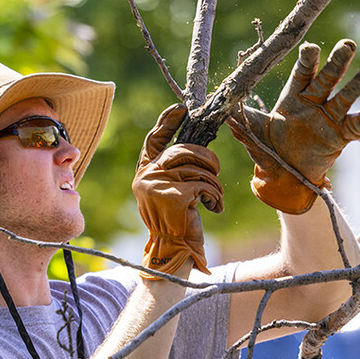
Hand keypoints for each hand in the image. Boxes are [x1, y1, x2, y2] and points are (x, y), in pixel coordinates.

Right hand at [134, 104, 223, 278]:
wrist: (172, 250)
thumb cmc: (175, 220)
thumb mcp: (169, 191)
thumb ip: (173, 170)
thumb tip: (194, 146)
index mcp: (144, 172)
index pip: (153, 139)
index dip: (167, 121)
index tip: (182, 108)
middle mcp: (146, 176)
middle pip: (182, 150)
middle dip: (206, 157)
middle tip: (216, 169)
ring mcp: (158, 186)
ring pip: (197, 168)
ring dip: (213, 183)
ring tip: (215, 196)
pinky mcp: (174, 196)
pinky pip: (204, 185)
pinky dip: (215, 196)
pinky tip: (215, 208)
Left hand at [229, 39, 359, 213]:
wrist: (284, 175)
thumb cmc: (268, 148)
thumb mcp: (253, 131)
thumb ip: (241, 118)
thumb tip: (221, 108)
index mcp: (292, 96)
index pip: (302, 74)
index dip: (308, 60)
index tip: (312, 47)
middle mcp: (313, 102)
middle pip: (327, 78)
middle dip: (337, 62)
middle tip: (348, 44)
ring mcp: (330, 117)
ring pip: (345, 96)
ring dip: (356, 85)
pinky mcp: (342, 135)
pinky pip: (358, 125)